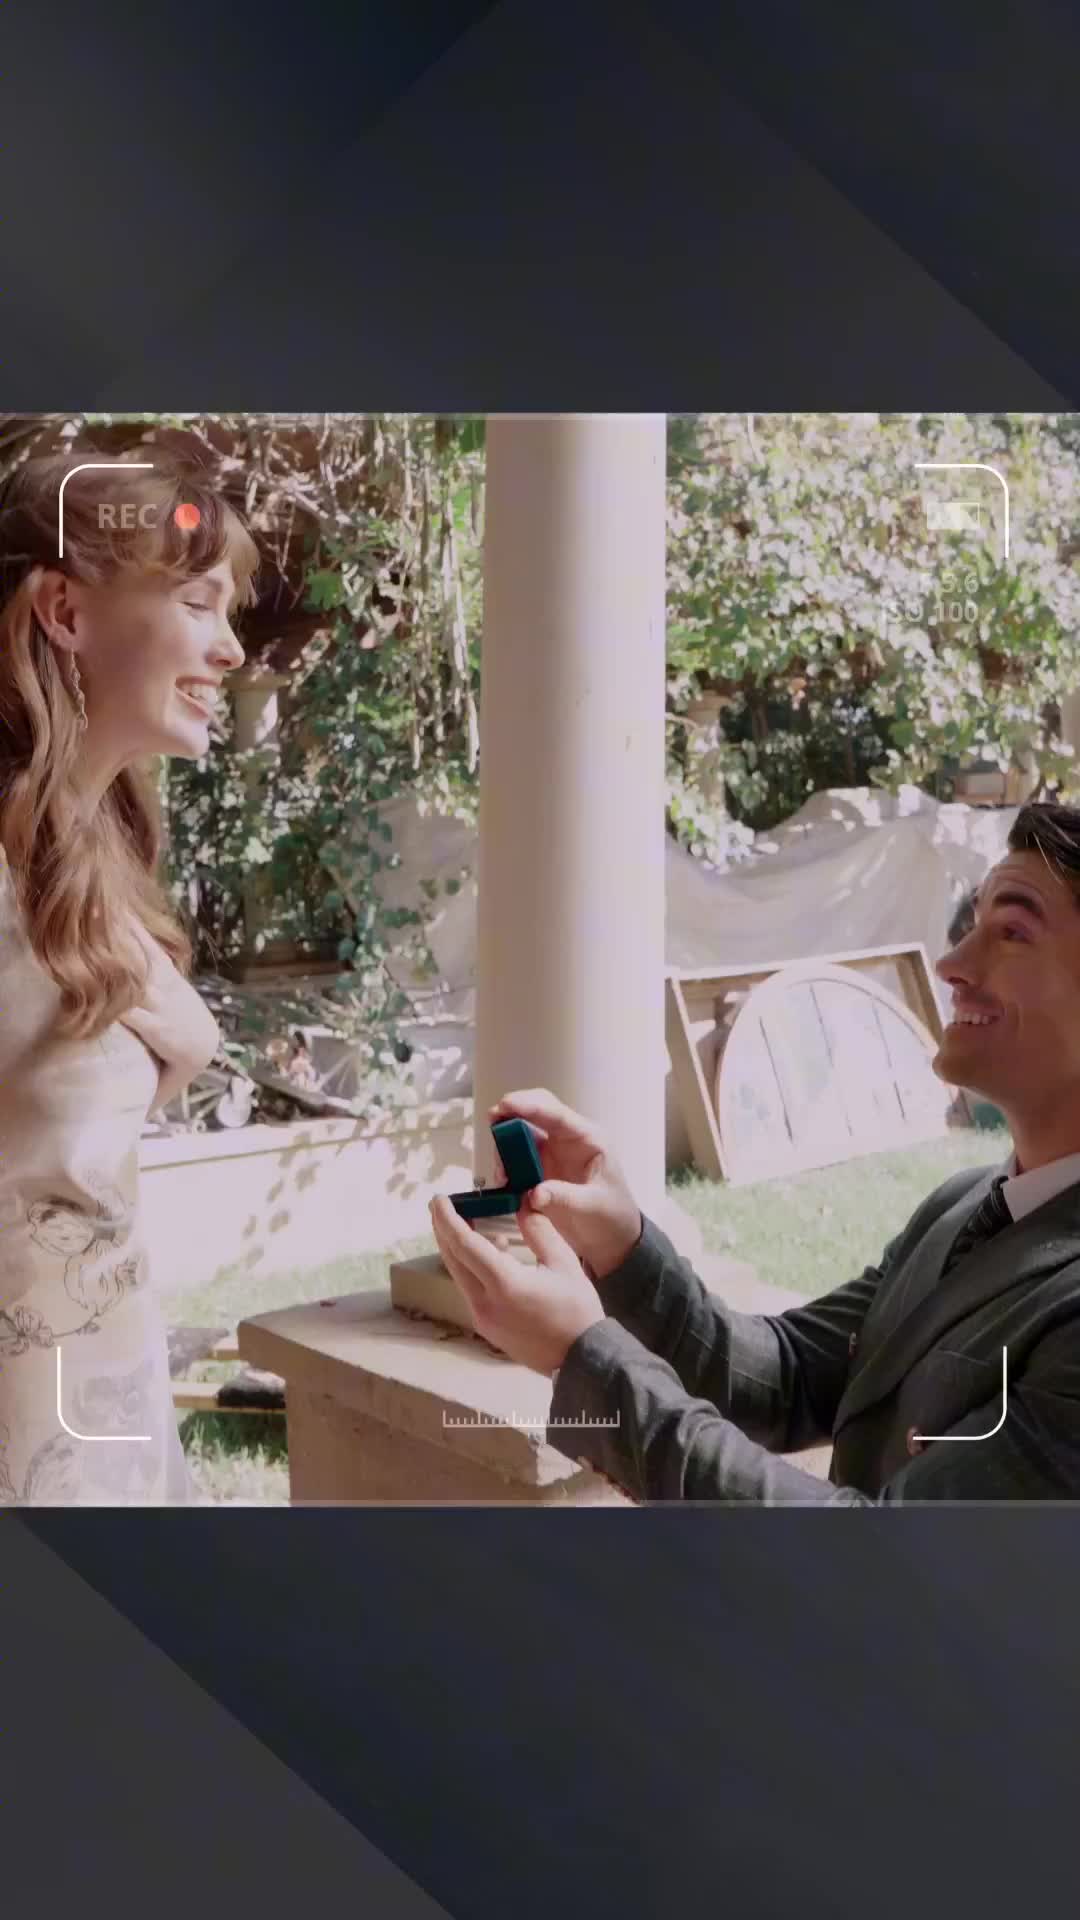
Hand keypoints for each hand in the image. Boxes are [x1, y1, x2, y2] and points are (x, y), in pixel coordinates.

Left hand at [429, 1194, 604, 1375]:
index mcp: (504, 1284)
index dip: (448, 1219)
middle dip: (443, 1230)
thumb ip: (540, 1232)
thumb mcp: (564, 1263)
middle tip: (439, 1206)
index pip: (464, 1244)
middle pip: (453, 1259)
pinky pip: (470, 1290)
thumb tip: (523, 1205)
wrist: (580, 1358)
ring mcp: (483, 1318)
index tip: (439, 1199)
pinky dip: (471, 1267)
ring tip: (464, 1223)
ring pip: (459, 1275)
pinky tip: (490, 1254)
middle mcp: (485, 1303)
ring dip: (456, 1249)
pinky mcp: (487, 1327)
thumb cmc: (578, 1310)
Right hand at [488, 1088, 642, 1280]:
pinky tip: (504, 1179)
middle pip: (537, 1111)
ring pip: (523, 1133)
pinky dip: (507, 1163)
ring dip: (506, 1142)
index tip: (506, 1104)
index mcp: (588, 1139)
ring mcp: (553, 1152)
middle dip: (513, 1111)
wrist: (612, 1238)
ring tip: (502, 1170)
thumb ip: (565, 1197)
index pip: (557, 1114)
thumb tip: (534, 1193)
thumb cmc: (612, 1215)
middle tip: (492, 1120)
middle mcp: (568, 1139)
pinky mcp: (541, 1168)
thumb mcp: (593, 1206)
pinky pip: (518, 1157)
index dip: (530, 1106)